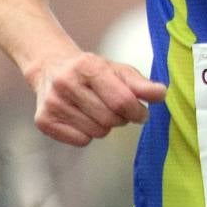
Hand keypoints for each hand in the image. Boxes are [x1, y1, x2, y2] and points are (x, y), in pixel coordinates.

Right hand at [28, 52, 166, 146]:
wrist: (51, 67)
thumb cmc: (91, 71)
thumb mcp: (117, 70)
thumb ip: (141, 84)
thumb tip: (162, 94)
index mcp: (87, 66)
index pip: (121, 101)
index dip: (137, 111)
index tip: (142, 113)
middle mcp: (66, 83)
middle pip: (110, 119)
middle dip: (121, 118)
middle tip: (116, 110)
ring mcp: (52, 103)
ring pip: (96, 132)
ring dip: (104, 126)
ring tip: (97, 110)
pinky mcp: (43, 120)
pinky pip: (81, 140)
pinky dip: (87, 134)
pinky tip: (82, 118)